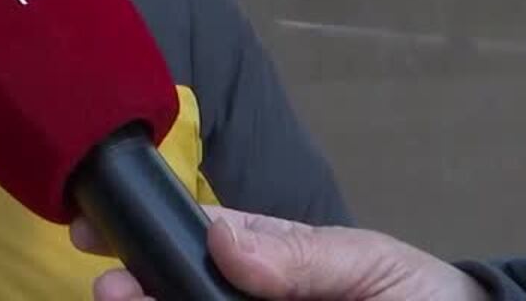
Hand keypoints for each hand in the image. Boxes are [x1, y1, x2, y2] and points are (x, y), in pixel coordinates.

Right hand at [70, 208, 491, 300]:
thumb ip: (303, 255)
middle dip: (137, 289)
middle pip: (178, 293)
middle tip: (111, 292)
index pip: (195, 243)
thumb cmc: (427, 300)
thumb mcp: (370, 265)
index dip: (145, 236)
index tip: (97, 232)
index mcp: (270, 263)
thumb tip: (221, 236)